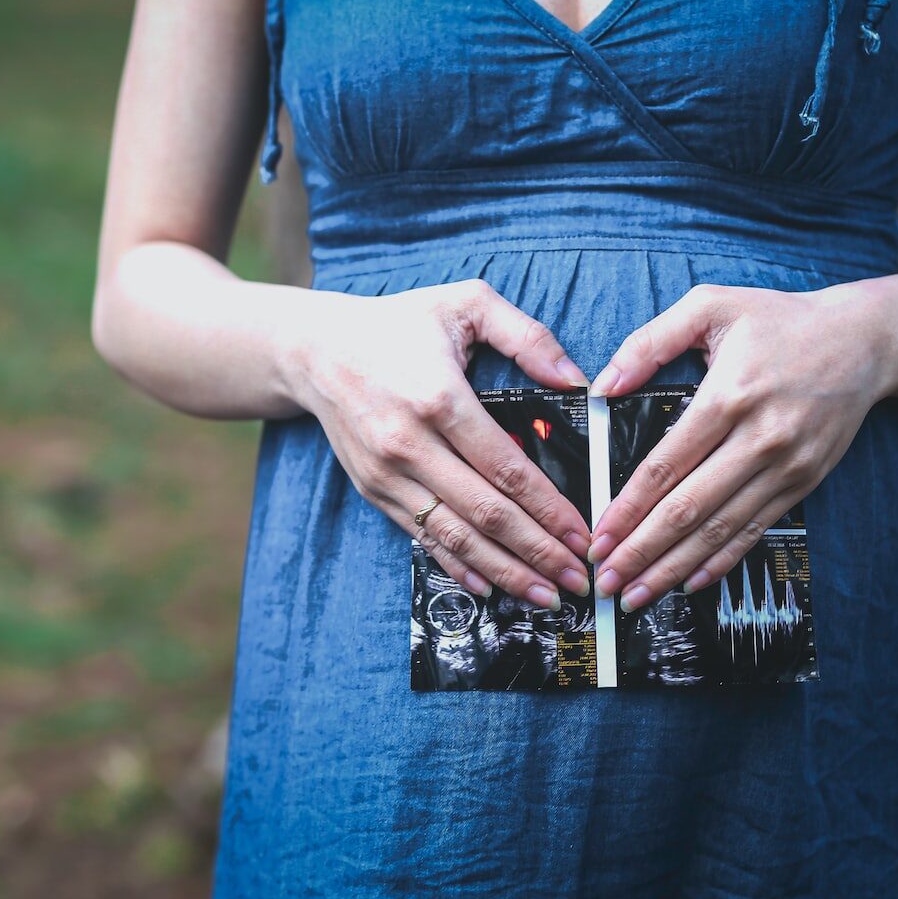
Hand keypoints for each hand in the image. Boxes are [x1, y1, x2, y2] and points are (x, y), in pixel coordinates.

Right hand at [289, 278, 593, 609]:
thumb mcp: (466, 303)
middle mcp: (410, 444)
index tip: (583, 536)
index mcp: (440, 398)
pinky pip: (422, 536)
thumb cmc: (397, 324)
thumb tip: (577, 381)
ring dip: (505, 571)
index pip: (507, 469)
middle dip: (538, 553)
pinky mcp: (374, 490)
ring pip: (455, 536)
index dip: (550, 510)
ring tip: (545, 595)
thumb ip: (527, 336)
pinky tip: (492, 586)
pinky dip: (459, 566)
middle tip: (578, 580)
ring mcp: (388, 473)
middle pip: (486, 514)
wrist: (315, 349)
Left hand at [585, 282, 897, 611]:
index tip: (599, 536)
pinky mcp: (803, 482)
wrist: (865, 340)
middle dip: (642, 551)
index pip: (666, 466)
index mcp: (729, 396)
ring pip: (720, 529)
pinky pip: (755, 529)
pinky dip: (722, 560)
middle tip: (606, 580)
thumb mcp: (711, 307)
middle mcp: (759, 438)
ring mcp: (785, 466)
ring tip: (636, 594)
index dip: (628, 507)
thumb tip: (603, 384)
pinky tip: (690, 582)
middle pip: (689, 508)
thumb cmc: (779, 320)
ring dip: (674, 567)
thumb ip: (650, 341)